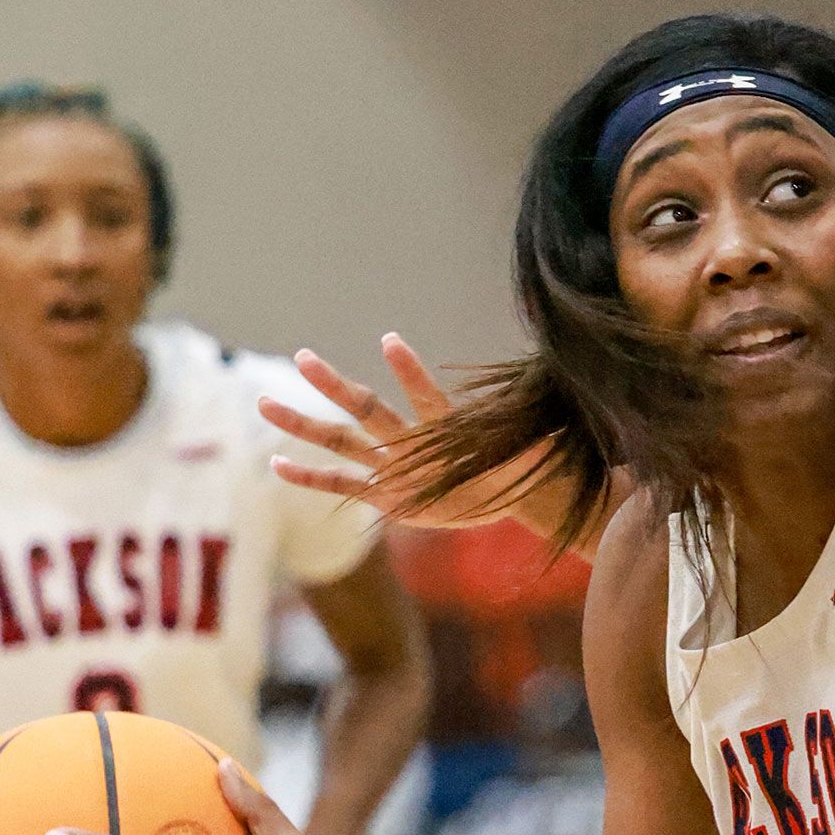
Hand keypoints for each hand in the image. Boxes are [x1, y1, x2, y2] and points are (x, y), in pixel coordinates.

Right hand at [265, 336, 566, 531]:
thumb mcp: (531, 460)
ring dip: (305, 425)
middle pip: (366, 410)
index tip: (391, 341)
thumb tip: (568, 429)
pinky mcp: (384, 494)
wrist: (502, 493)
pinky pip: (340, 484)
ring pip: (339, 441)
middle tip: (302, 357)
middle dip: (334, 387)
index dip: (411, 373)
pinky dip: (310, 477)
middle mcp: (409, 443)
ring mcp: (391, 466)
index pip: (426, 397)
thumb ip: (541, 445)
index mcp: (442, 431)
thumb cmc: (516, 468)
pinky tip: (276, 463)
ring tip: (266, 405)